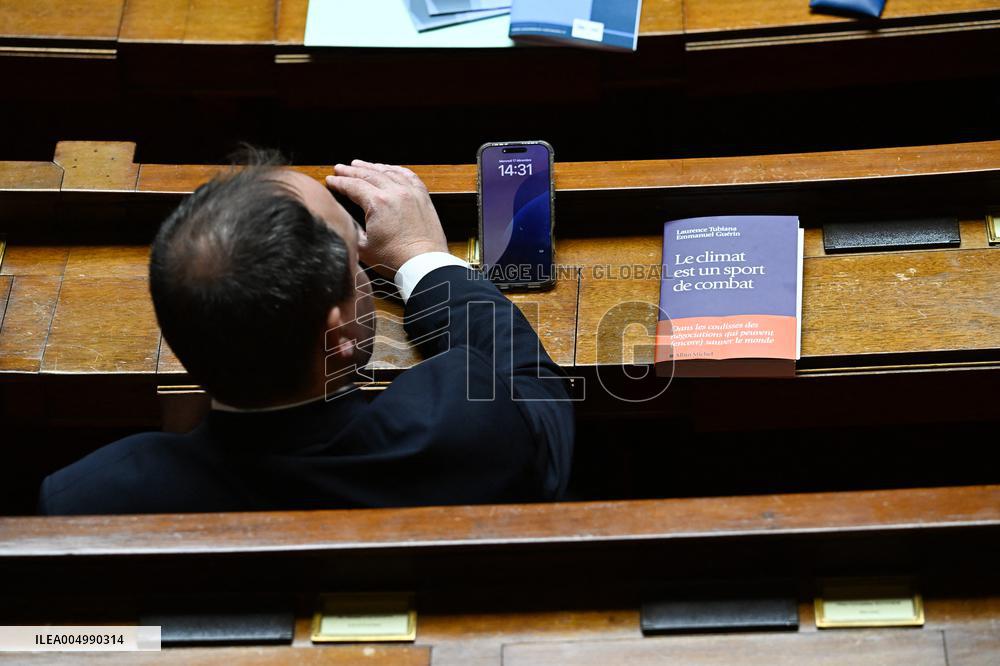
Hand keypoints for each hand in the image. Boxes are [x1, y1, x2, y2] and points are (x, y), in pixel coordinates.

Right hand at [326, 160, 447, 273]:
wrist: (424, 264)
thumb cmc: (395, 259)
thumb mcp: (364, 247)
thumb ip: (352, 229)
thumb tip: (345, 219)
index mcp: (378, 203)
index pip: (353, 186)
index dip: (339, 182)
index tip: (330, 180)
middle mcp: (395, 192)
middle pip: (369, 174)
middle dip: (351, 171)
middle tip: (340, 168)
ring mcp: (411, 193)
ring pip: (388, 172)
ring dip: (372, 167)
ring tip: (359, 164)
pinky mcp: (423, 198)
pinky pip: (409, 176)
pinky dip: (396, 170)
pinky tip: (390, 169)